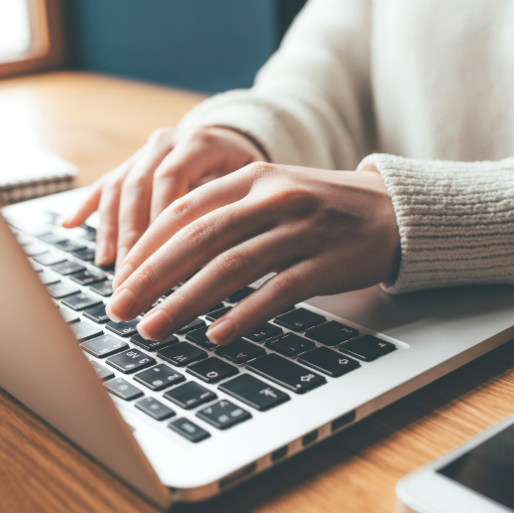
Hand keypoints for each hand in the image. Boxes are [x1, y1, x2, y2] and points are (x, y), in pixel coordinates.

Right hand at [61, 126, 265, 267]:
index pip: (171, 180)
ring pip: (119, 187)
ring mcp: (145, 151)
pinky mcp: (131, 162)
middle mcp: (167, 141)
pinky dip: (86, 206)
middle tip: (129, 275)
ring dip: (110, 229)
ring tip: (107, 264)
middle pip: (139, 186)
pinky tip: (68, 225)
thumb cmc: (249, 174)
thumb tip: (215, 260)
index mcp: (199, 143)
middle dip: (131, 235)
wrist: (237, 140)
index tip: (156, 260)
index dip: (160, 220)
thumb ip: (231, 210)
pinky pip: (104, 183)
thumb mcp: (250, 186)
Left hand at [105, 162, 399, 344]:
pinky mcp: (327, 262)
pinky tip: (215, 336)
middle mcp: (273, 197)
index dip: (146, 246)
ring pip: (231, 267)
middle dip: (152, 277)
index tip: (119, 277)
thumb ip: (224, 215)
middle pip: (199, 238)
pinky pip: (277, 291)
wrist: (394, 211)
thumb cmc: (321, 208)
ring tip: (153, 329)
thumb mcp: (271, 195)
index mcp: (252, 177)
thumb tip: (165, 256)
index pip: (184, 210)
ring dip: (185, 302)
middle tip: (119, 308)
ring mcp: (302, 229)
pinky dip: (243, 315)